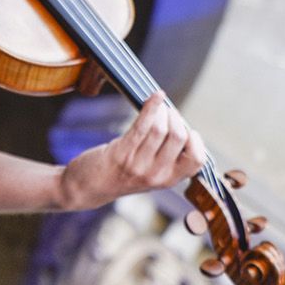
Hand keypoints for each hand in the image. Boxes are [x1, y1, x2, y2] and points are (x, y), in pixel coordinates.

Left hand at [58, 93, 205, 210]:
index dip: (196, 141)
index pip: (197, 161)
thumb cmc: (120, 174)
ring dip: (162, 110)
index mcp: (168, 181)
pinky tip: (155, 96)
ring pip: (161, 129)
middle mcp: (156, 175)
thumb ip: (166, 159)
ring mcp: (139, 164)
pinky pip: (142, 124)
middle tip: (168, 111)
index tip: (187, 129)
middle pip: (180, 138)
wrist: (88, 187)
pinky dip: (151, 106)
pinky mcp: (121, 152)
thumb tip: (180, 126)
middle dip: (176, 118)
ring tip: (158, 106)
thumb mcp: (150, 174)